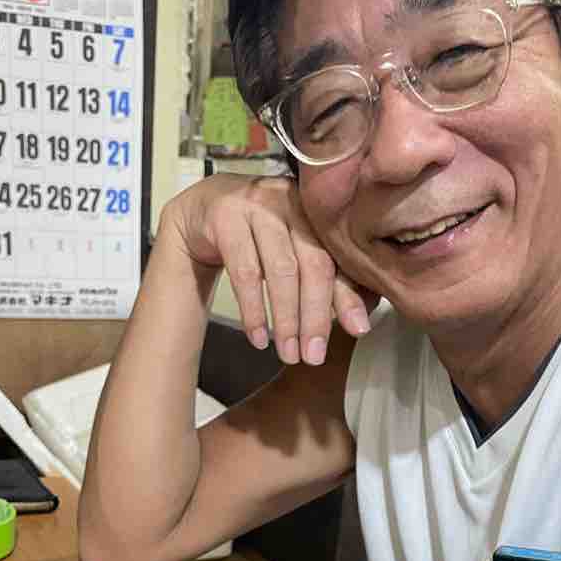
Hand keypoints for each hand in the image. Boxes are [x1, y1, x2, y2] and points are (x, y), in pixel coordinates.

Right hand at [162, 173, 375, 365]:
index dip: (349, 296)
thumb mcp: (293, 255)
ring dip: (286, 319)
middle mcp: (293, 204)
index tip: (359, 330)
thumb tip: (358, 324)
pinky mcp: (225, 217)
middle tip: (314, 356)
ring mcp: (258, 206)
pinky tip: (258, 338)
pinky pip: (244, 271)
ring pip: (281, 269)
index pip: (338, 259)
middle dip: (316, 316)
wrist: (201, 213)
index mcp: (317, 213)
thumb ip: (324, 281)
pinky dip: (253, 310)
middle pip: (313, 264)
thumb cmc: (258, 240)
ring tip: (288, 355)